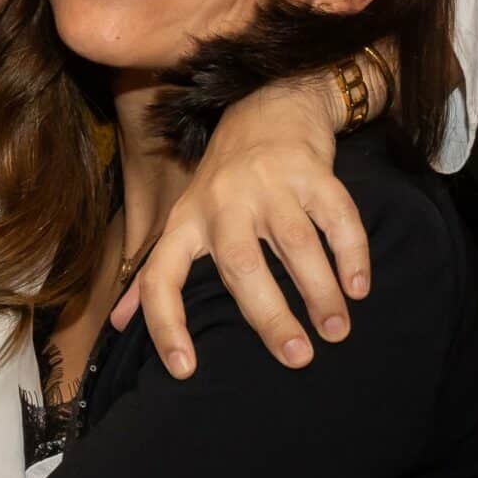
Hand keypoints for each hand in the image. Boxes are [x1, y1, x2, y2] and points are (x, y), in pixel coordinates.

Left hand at [113, 86, 369, 377]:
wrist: (268, 108)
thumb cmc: (223, 182)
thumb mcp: (182, 220)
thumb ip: (155, 273)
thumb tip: (117, 324)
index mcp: (186, 223)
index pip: (161, 278)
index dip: (165, 324)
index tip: (185, 370)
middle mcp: (222, 202)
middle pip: (240, 265)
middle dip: (269, 316)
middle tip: (297, 358)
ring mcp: (268, 183)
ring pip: (295, 243)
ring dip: (319, 291)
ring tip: (336, 331)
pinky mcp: (310, 170)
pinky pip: (336, 215)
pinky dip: (351, 253)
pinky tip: (359, 288)